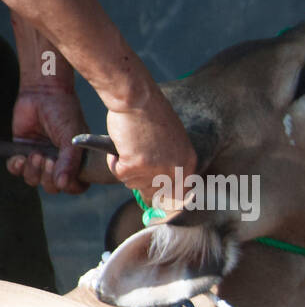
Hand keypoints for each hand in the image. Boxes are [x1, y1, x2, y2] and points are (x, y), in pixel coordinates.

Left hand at [6, 84, 88, 192]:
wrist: (42, 94)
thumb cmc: (64, 114)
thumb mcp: (72, 139)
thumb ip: (69, 163)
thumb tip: (63, 184)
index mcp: (77, 162)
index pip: (76, 186)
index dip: (69, 185)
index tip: (64, 176)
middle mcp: (60, 163)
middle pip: (52, 187)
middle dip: (47, 177)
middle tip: (47, 159)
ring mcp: (41, 158)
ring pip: (34, 180)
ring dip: (33, 171)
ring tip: (35, 154)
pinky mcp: (23, 151)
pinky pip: (17, 170)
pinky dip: (17, 167)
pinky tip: (21, 157)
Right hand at [104, 88, 195, 209]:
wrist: (137, 97)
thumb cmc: (150, 113)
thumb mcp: (170, 140)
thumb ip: (168, 162)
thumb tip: (157, 186)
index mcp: (188, 162)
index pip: (181, 196)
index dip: (167, 204)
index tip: (158, 209)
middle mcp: (175, 169)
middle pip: (155, 193)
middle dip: (141, 184)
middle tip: (133, 169)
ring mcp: (156, 168)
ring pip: (133, 183)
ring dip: (126, 168)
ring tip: (129, 144)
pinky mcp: (136, 165)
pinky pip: (119, 173)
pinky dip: (114, 161)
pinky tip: (120, 144)